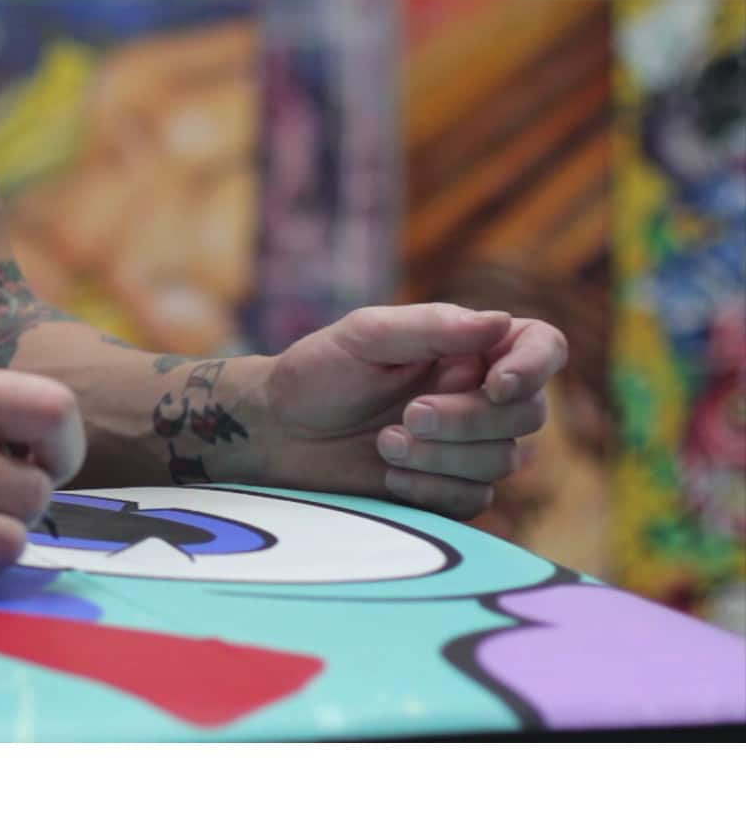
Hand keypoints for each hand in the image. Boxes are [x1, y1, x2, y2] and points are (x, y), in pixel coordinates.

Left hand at [259, 305, 568, 519]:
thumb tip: (501, 321)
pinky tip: (388, 477)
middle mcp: (480, 393)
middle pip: (529, 413)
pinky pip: (476, 498)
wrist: (278, 433)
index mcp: (468, 346)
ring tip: (385, 443)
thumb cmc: (317, 372)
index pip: (542, 346)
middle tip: (407, 416)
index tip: (496, 383)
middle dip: (467, 419)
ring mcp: (469, 444)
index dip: (535, 366)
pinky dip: (431, 489)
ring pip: (505, 460)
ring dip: (442, 457)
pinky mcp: (451, 487)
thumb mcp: (365, 336)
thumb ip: (432, 328)